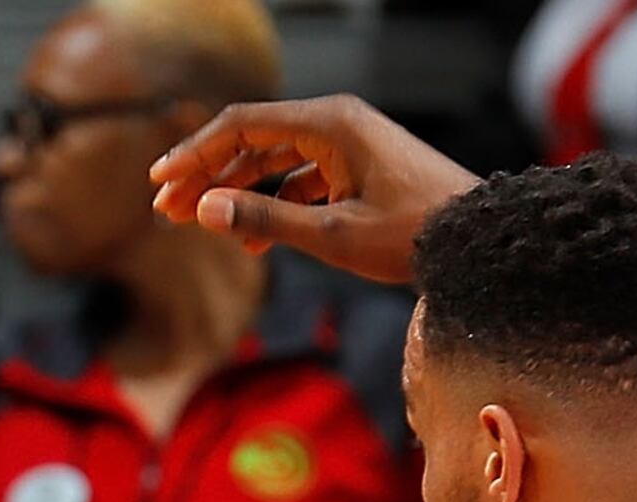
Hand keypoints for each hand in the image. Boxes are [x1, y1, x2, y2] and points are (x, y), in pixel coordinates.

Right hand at [146, 96, 479, 285]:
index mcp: (328, 123)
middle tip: (167, 209)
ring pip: (276, 163)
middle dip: (207, 176)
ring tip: (201, 225)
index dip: (194, 153)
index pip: (241, 126)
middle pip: (253, 141)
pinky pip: (303, 180)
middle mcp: (336, 123)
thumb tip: (205, 208)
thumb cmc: (413, 235)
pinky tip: (252, 243)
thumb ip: (265, 219)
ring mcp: (350, 144)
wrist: (477, 242)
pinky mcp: (361, 169)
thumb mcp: (333, 234)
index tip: (159, 181)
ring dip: (237, 192)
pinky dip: (275, 205)